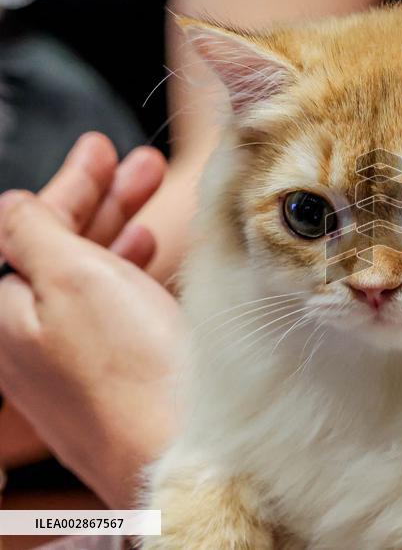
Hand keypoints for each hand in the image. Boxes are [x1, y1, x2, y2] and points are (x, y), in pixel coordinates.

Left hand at [0, 134, 181, 507]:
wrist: (184, 452)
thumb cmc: (130, 372)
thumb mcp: (70, 278)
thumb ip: (33, 232)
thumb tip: (12, 204)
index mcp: (7, 317)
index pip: (27, 230)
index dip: (69, 183)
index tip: (101, 149)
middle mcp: (34, 343)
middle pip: (60, 251)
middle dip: (101, 200)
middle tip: (138, 165)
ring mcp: (76, 364)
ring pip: (93, 278)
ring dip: (123, 230)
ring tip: (159, 199)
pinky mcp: (118, 380)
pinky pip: (117, 311)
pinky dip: (135, 273)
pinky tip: (158, 260)